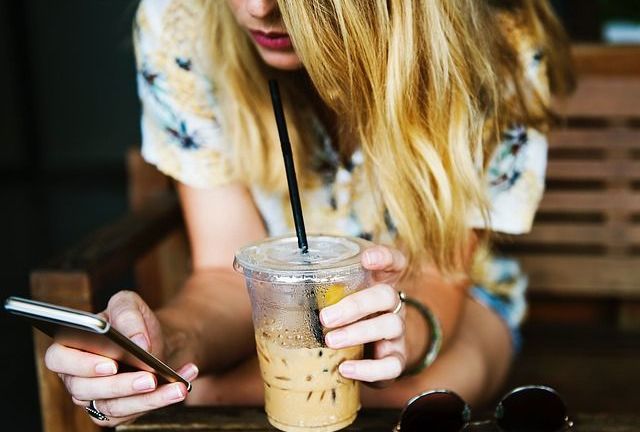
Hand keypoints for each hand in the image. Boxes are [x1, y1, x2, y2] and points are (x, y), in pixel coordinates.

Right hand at [44, 291, 198, 425]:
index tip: (111, 364)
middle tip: (149, 378)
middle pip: (87, 389)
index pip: (59, 359)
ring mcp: (95, 398)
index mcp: (70, 347)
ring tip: (176, 387)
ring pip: (114, 407)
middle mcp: (77, 377)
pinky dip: (162, 399)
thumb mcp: (129, 305)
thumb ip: (128, 315)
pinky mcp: (117, 412)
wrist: (155, 341)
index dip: (82, 364)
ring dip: (148, 399)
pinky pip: (135, 412)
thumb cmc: (133, 323)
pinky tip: (182, 384)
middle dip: (121, 385)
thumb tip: (137, 342)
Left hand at [320, 245, 406, 384]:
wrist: (368, 354)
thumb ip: (314, 289)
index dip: (384, 257)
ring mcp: (397, 332)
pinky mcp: (396, 359)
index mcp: (378, 283)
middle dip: (356, 305)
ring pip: (390, 326)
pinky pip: (392, 365)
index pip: (393, 262)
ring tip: (330, 341)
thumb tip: (262, 284)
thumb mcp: (333, 299)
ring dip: (358, 333)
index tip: (366, 259)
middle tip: (325, 317)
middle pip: (386, 295)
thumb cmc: (344, 318)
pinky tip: (345, 369)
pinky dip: (369, 368)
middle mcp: (392, 305)